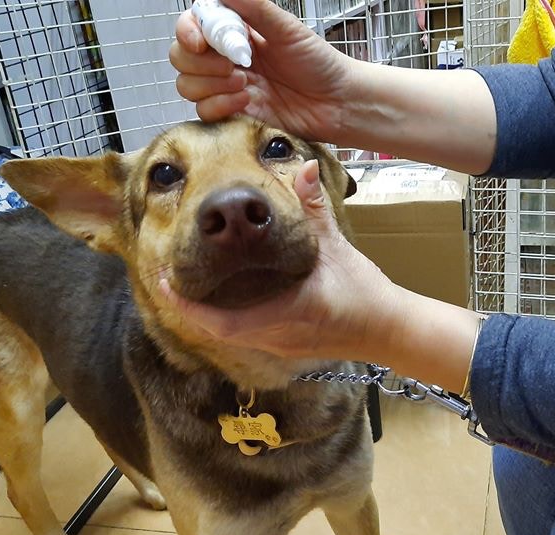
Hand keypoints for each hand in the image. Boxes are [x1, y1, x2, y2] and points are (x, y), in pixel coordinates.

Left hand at [160, 160, 401, 360]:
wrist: (390, 330)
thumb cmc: (365, 294)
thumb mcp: (337, 248)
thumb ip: (315, 208)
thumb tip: (302, 167)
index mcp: (282, 314)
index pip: (220, 322)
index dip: (186, 305)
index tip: (164, 282)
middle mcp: (274, 336)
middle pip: (216, 330)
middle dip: (189, 306)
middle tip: (169, 276)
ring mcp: (280, 346)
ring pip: (230, 334)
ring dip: (207, 313)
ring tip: (192, 283)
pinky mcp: (288, 347)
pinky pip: (247, 334)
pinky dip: (229, 316)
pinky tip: (228, 295)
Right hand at [169, 0, 357, 140]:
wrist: (338, 103)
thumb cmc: (319, 63)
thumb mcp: (286, 27)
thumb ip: (252, 6)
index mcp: (236, 31)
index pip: (190, 26)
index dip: (188, 32)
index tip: (201, 42)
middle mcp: (226, 58)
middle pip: (181, 57)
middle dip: (202, 62)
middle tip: (237, 65)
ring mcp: (228, 87)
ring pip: (187, 85)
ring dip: (212, 85)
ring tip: (246, 84)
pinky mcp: (234, 114)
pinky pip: (205, 111)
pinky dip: (222, 105)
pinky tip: (248, 101)